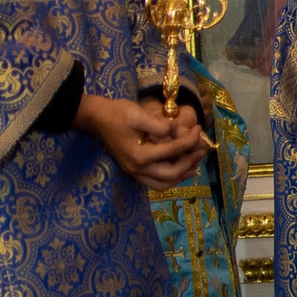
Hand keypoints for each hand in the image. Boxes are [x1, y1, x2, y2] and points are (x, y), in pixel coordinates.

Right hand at [77, 93, 206, 190]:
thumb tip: (175, 131)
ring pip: (163, 184)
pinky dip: (170, 178)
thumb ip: (158, 125)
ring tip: (195, 164)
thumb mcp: (137, 114)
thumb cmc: (116, 113)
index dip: (189, 141)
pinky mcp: (133, 170)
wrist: (95, 118)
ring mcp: (134, 172)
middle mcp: (137, 169)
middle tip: (201, 150)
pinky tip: (181, 169)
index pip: (172, 152)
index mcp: (140, 155)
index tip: (198, 130)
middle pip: (171, 174)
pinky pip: (155, 182)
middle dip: (189, 162)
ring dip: (181, 175)